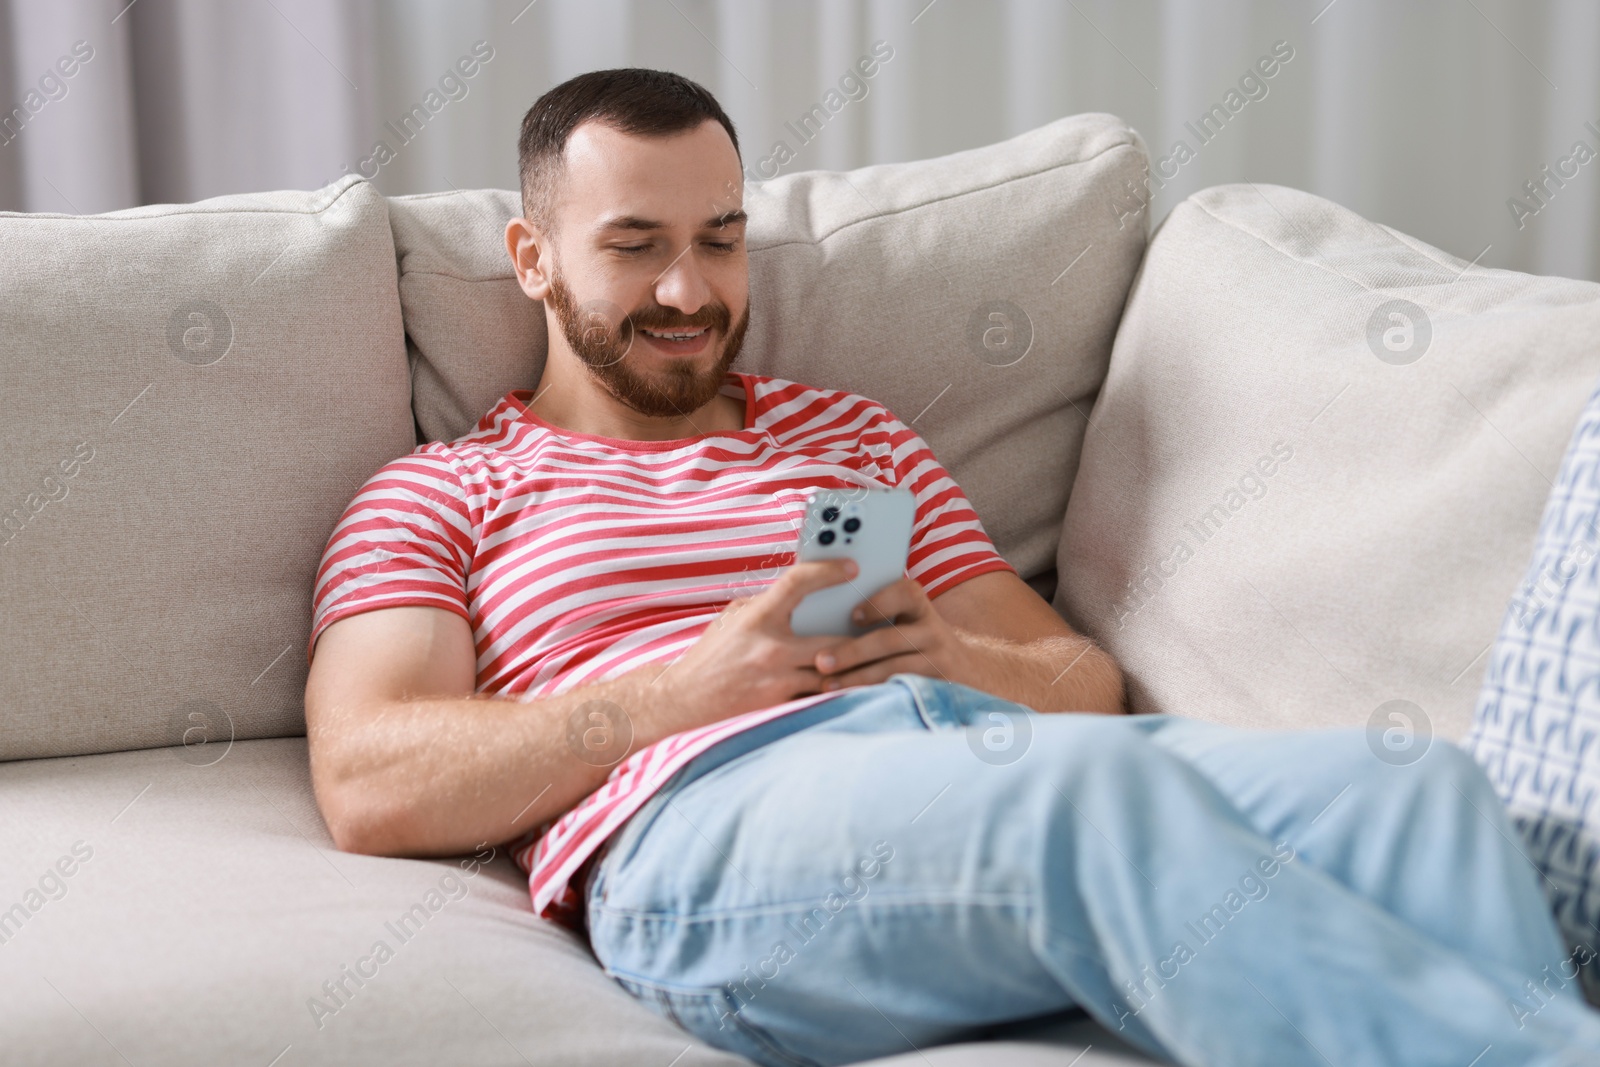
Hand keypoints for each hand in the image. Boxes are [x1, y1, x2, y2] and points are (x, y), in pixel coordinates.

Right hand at [659, 558, 863, 723]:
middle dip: (861, 636)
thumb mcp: (733, 620)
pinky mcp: (780, 706)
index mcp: (757, 618)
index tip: (852, 567)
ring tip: (880, 660)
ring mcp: (777, 680)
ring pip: (833, 672)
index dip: (827, 571)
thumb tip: (803, 597)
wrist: (681, 701)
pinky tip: (856, 686)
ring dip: (855, 668)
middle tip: (883, 627)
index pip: (797, 583)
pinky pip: (819, 697)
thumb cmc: (710, 656)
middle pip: (833, 640)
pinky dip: (837, 691)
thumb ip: (767, 607)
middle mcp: (770, 648)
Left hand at [811, 576, 969, 690]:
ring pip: (894, 669)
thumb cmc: (916, 644)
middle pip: (891, 639)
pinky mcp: (940, 687)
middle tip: (820, 661)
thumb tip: (820, 619)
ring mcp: (940, 660)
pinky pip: (902, 690)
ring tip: (827, 685)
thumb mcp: (908, 623)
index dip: (879, 603)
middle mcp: (933, 631)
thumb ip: (878, 616)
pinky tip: (851, 699)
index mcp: (920, 607)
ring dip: (857, 678)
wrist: (968, 673)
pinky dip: (874, 694)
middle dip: (852, 651)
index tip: (853, 616)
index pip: (905, 593)